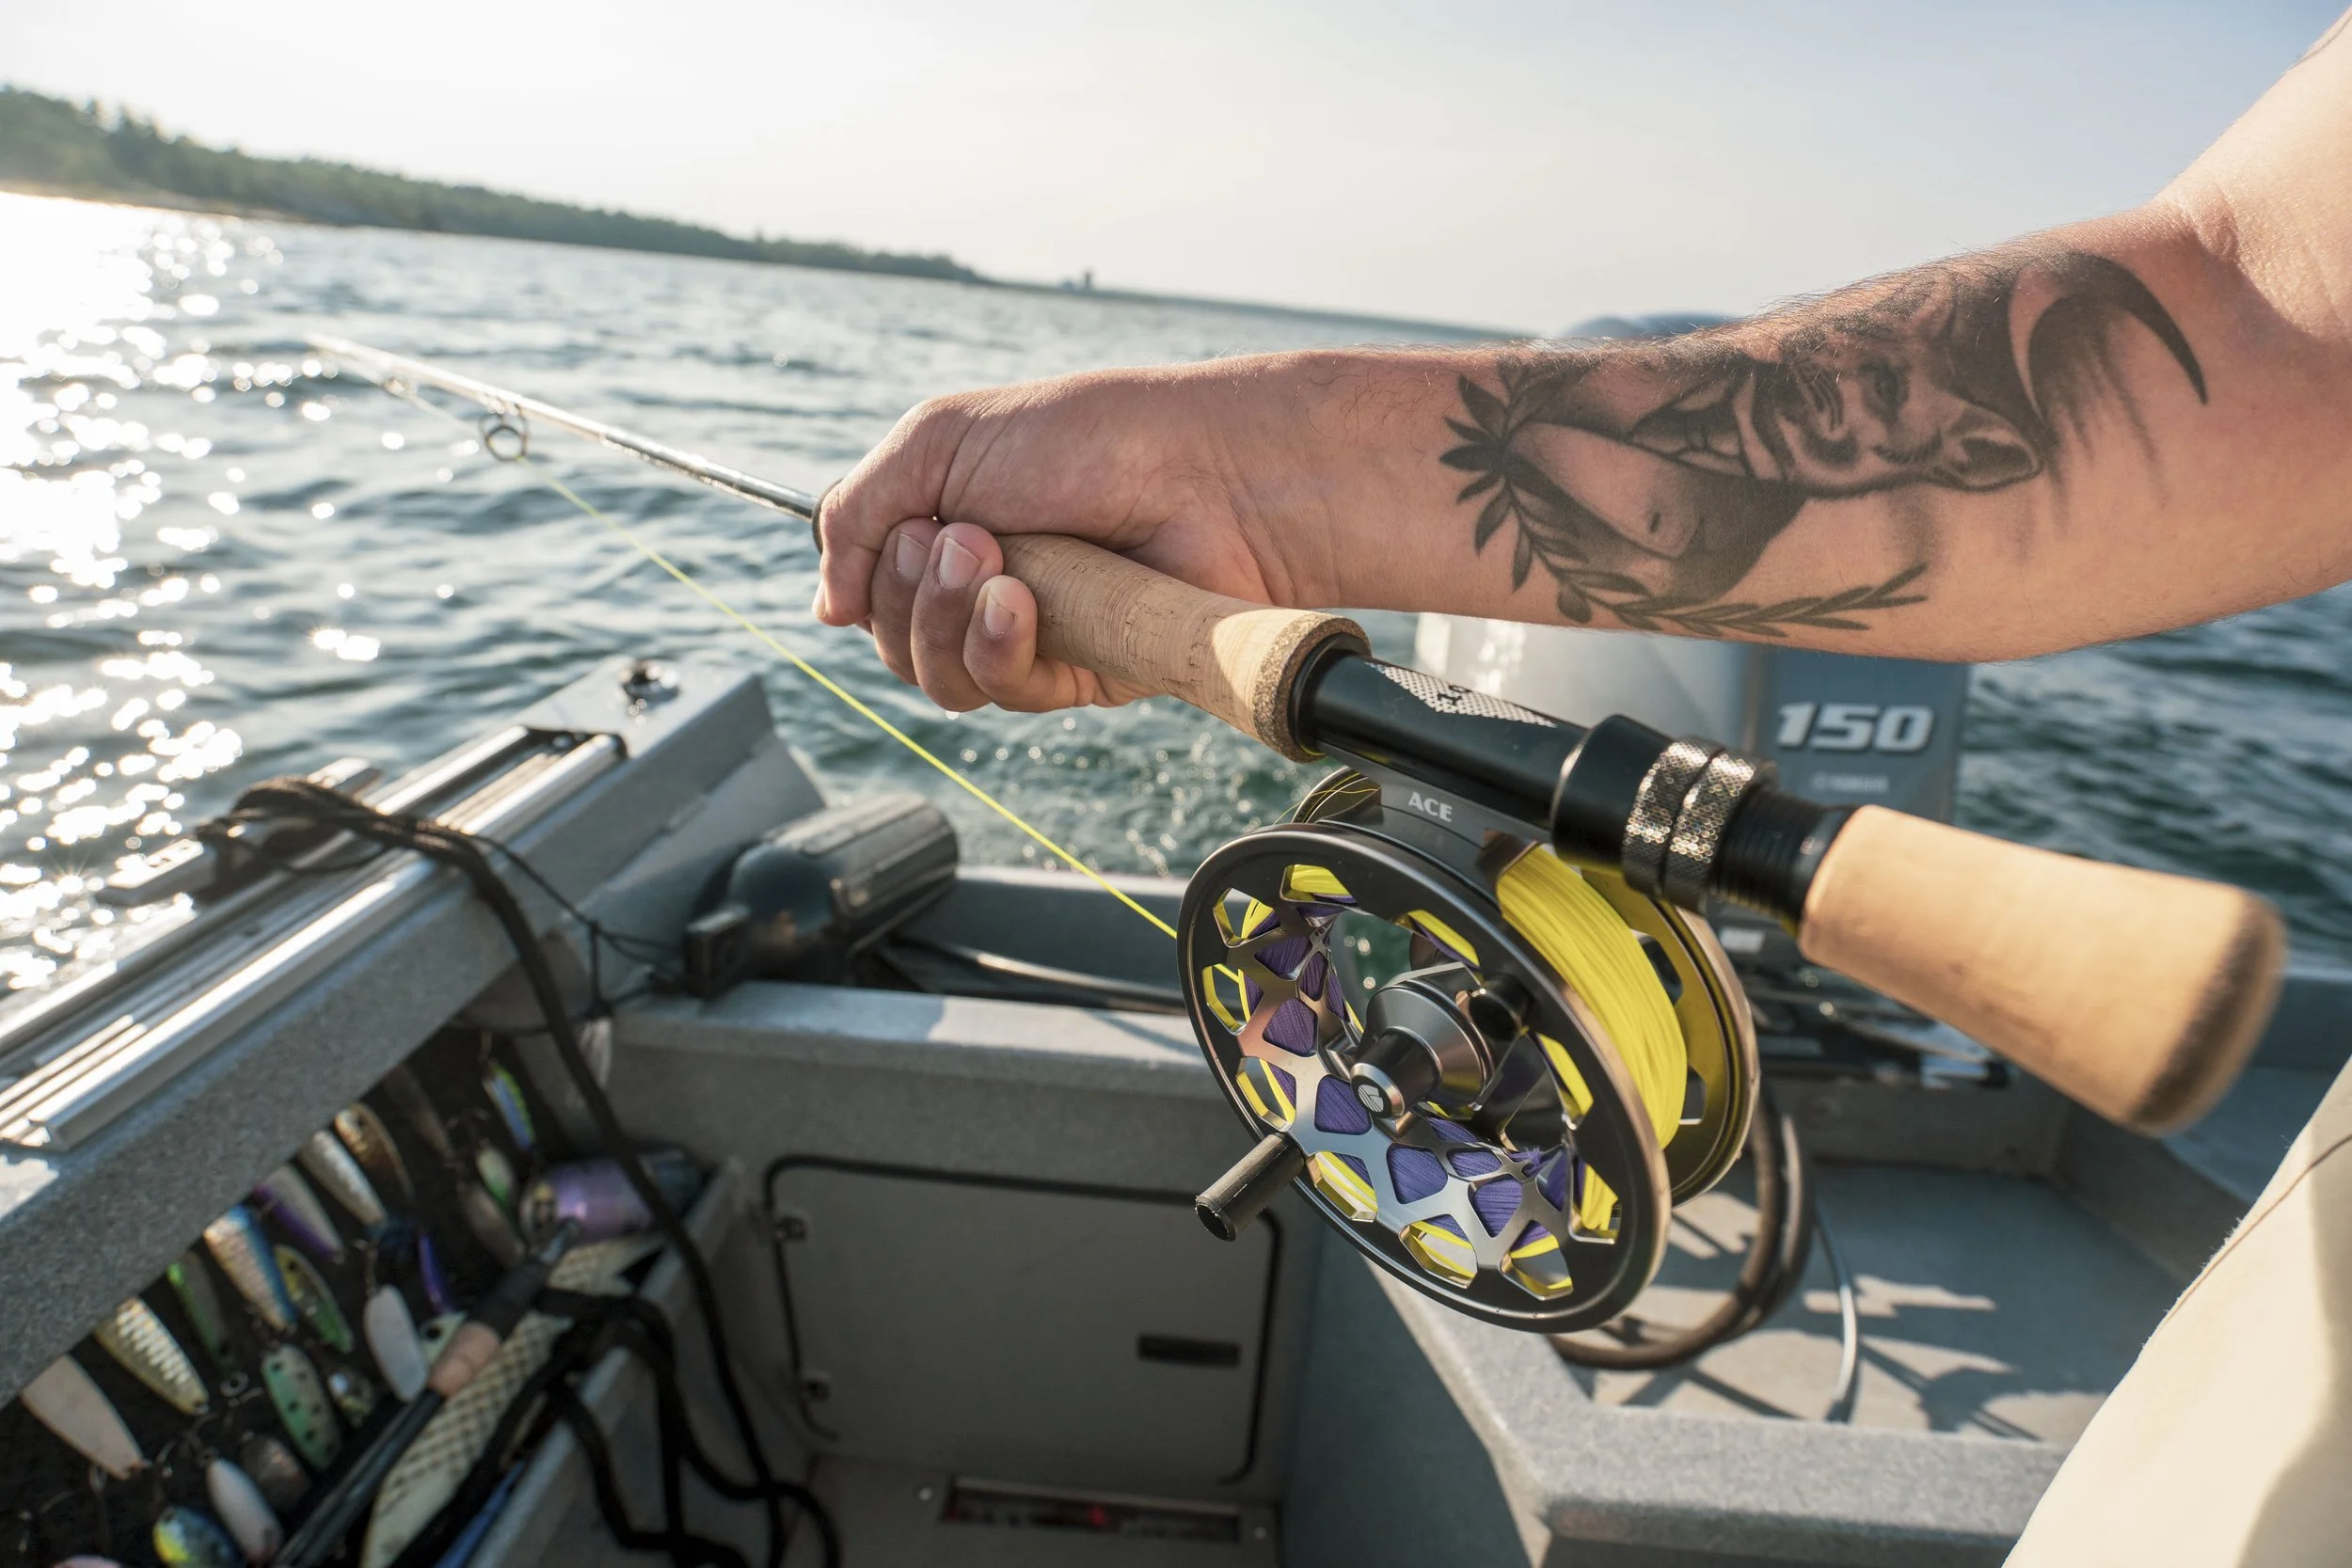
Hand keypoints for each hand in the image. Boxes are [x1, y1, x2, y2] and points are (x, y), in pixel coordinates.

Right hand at [813, 358, 1364, 712]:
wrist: (1197, 471)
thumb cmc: (1079, 438)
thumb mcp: (938, 441)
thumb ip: (852, 515)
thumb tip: (825, 611)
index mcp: (946, 526)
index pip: (866, 590)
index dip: (872, 571)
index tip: (918, 522)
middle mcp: (982, 587)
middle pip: (892, 643)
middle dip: (909, 593)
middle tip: (965, 535)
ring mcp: (1031, 633)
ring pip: (939, 680)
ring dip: (947, 622)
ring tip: (998, 564)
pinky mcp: (1079, 674)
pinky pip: (1004, 693)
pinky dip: (998, 649)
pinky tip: (1026, 604)